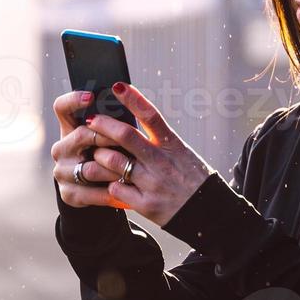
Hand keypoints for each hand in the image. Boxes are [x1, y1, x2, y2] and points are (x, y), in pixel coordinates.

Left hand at [50, 83, 216, 226]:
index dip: (133, 99)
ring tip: (97, 154)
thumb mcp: (182, 154)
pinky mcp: (145, 204)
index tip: (118, 87)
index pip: (151, 116)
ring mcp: (152, 183)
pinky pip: (115, 189)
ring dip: (100, 156)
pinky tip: (112, 182)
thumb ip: (159, 141)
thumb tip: (133, 121)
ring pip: (113, 162)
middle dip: (103, 125)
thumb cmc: (193, 179)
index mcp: (173, 146)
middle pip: (125, 136)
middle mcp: (161, 162)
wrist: (208, 213)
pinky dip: (111, 183)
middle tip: (91, 121)